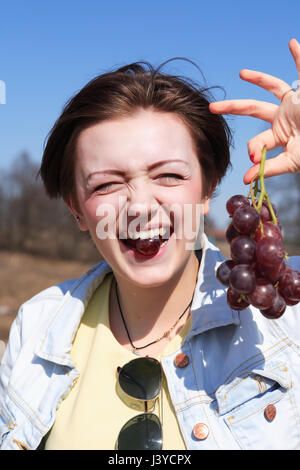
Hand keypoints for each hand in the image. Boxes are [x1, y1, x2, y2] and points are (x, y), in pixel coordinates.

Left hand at [209, 38, 299, 184]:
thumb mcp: (292, 161)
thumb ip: (270, 167)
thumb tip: (246, 180)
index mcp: (279, 135)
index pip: (258, 140)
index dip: (254, 149)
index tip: (253, 159)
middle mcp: (283, 117)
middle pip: (253, 109)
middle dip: (233, 107)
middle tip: (212, 107)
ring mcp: (294, 103)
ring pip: (273, 86)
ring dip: (258, 79)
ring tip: (242, 73)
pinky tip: (293, 43)